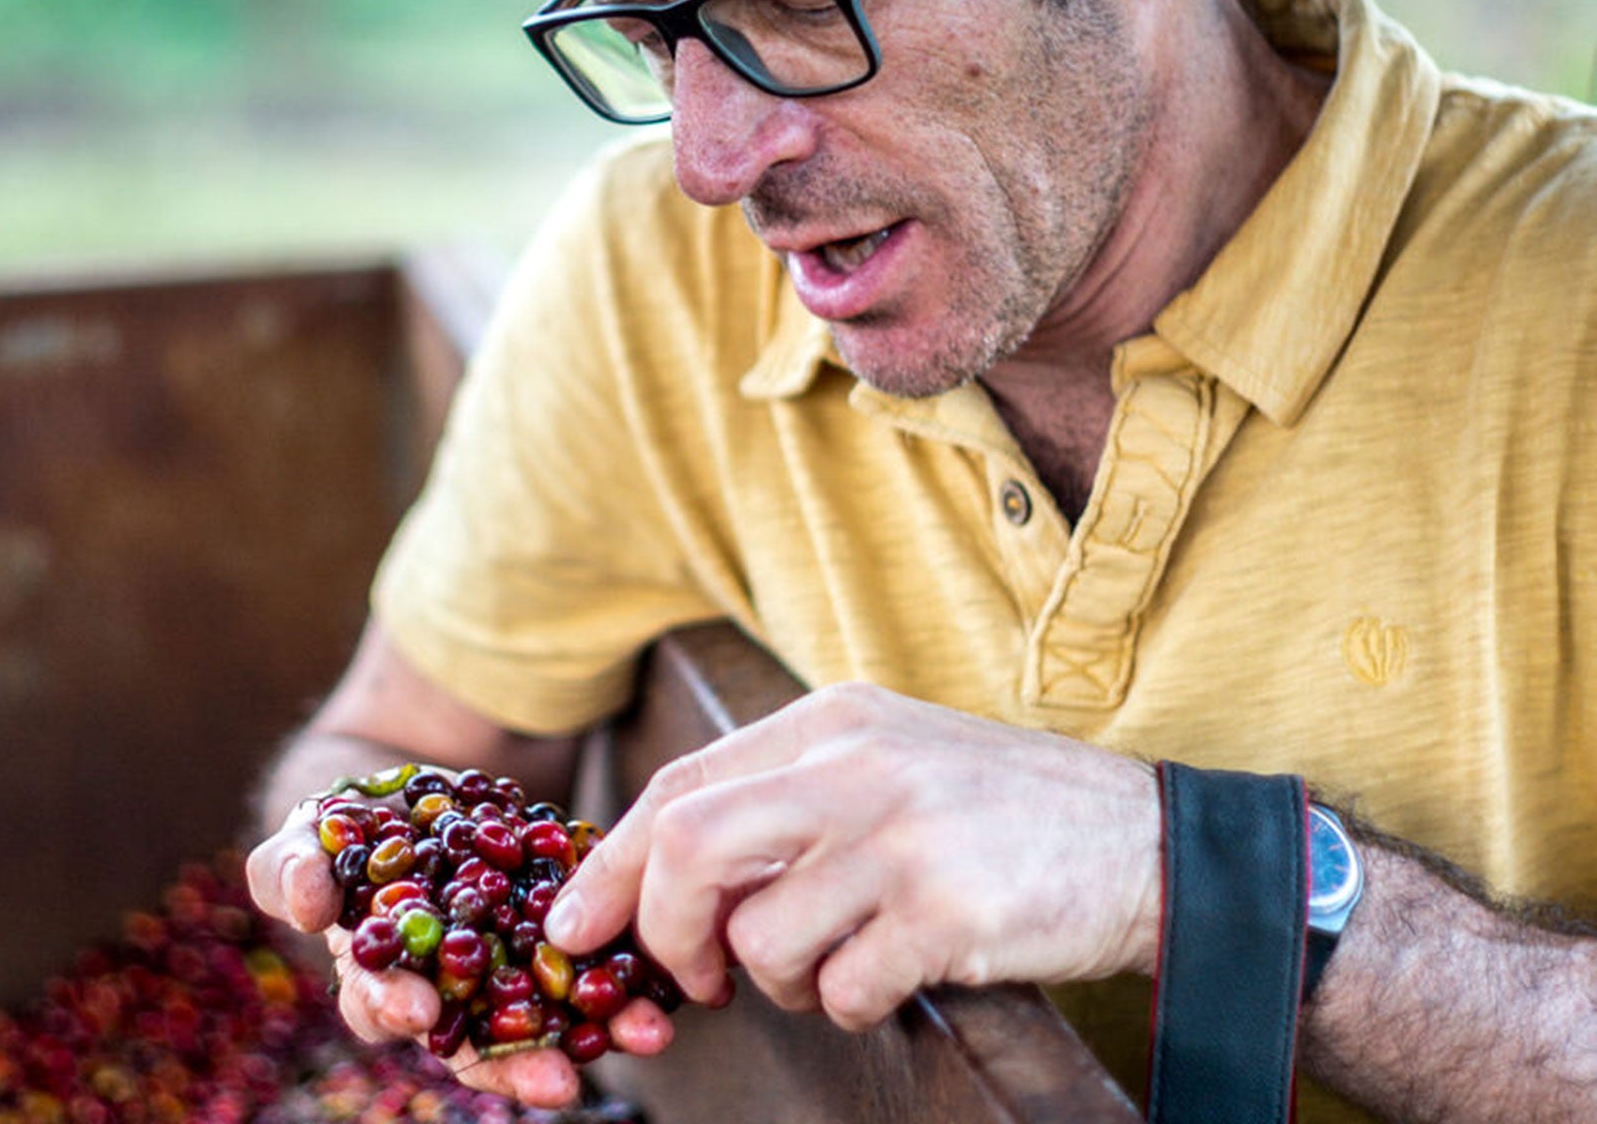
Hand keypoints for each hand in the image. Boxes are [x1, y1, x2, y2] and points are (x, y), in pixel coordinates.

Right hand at [246, 798, 673, 1109]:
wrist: (411, 788)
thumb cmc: (345, 827)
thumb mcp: (307, 835)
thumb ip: (291, 867)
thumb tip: (306, 902)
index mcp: (381, 976)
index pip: (386, 1008)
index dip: (401, 1010)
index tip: (419, 1009)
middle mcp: (449, 993)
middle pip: (480, 1044)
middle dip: (518, 1064)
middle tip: (555, 1079)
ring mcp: (508, 971)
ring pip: (550, 1019)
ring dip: (596, 1035)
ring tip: (637, 1040)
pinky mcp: (560, 938)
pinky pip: (597, 971)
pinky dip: (629, 985)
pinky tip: (662, 995)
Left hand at [542, 683, 1161, 1030]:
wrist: (1153, 843)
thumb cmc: (1003, 813)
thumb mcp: (889, 762)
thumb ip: (788, 797)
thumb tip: (667, 875)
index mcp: (833, 721)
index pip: (680, 783)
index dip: (609, 861)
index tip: (573, 926)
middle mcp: (857, 765)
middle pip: (688, 846)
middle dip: (661, 929)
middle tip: (691, 978)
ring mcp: (903, 834)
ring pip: (760, 937)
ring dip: (775, 982)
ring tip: (830, 967)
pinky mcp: (947, 910)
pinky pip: (841, 987)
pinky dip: (846, 1003)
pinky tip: (893, 975)